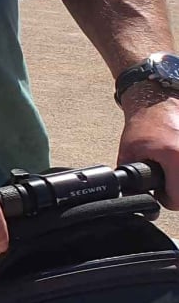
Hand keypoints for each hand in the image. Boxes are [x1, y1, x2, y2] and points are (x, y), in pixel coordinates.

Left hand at [118, 88, 178, 209]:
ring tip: (170, 167)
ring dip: (178, 179)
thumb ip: (130, 180)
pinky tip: (174, 160)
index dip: (164, 198)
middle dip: (174, 189)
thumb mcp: (129, 153)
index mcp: (176, 158)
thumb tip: (129, 197)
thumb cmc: (145, 124)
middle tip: (164, 177)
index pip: (177, 201)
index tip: (158, 190)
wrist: (159, 102)